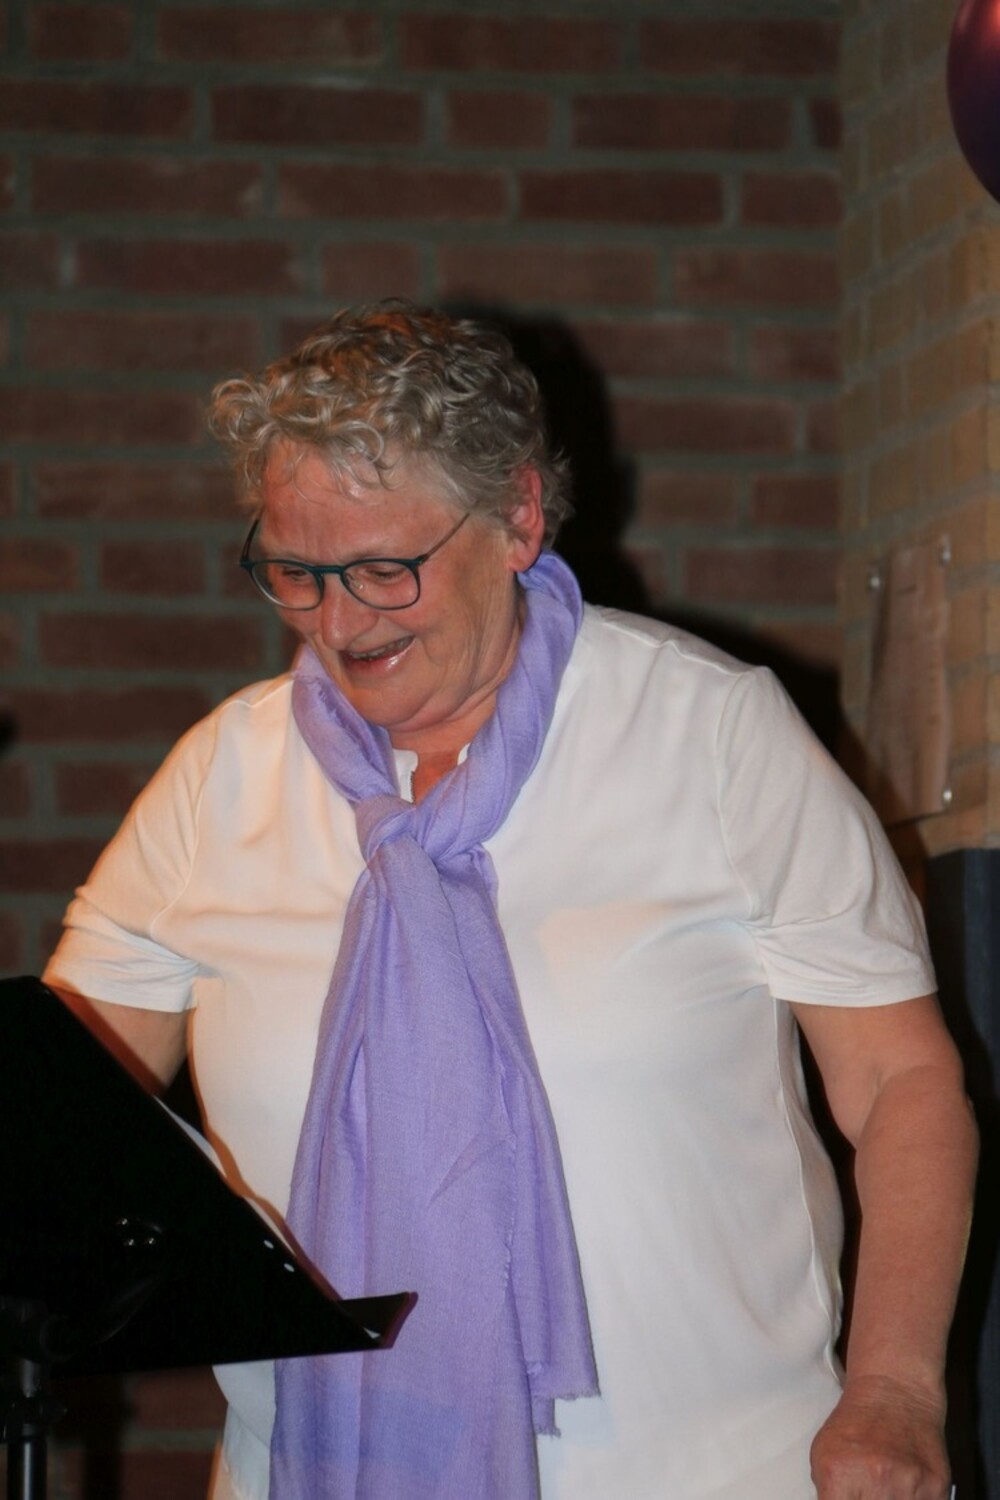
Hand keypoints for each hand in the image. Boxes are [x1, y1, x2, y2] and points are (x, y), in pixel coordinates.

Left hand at [810, 1374, 950, 1498]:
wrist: (896, 1392)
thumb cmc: (856, 1422)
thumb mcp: (824, 1454)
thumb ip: (828, 1493)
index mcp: (839, 1474)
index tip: (847, 1499)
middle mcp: (875, 1481)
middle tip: (869, 1493)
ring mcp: (908, 1486)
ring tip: (886, 1489)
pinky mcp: (936, 1488)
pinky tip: (906, 1489)